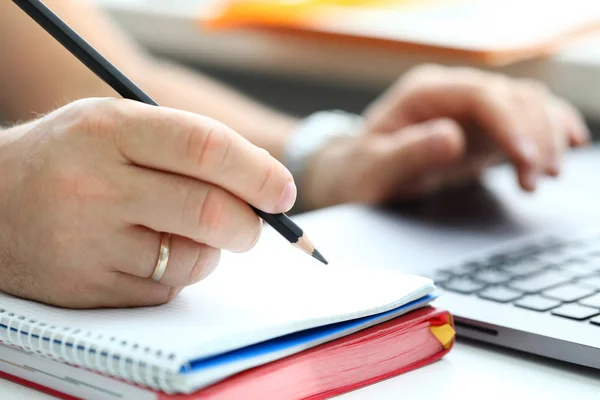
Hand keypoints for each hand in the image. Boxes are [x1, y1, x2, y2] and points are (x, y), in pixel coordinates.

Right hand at [0, 98, 295, 307]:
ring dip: (211, 252)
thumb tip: (264, 184)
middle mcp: (95, 185)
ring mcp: (87, 243)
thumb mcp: (116, 126)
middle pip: (210, 212)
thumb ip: (187, 146)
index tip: (283, 191)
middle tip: (255, 225)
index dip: (258, 172)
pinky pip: (165, 291)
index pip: (205, 147)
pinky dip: (176, 275)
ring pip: (194, 261)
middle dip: (251, 225)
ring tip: (183, 232)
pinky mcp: (87, 289)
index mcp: (109, 130)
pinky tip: (146, 253)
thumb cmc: (70, 159)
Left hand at [301, 64, 589, 209]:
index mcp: (423, 94)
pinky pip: (526, 119)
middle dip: (534, 135)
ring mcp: (470, 109)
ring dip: (546, 137)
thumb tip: (451, 138)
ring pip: (528, 105)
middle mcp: (451, 93)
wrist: (356, 175)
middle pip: (512, 97)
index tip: (525, 158)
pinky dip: (551, 130)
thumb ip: (408, 154)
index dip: (510, 123)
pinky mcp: (483, 128)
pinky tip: (568, 146)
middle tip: (536, 178)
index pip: (480, 96)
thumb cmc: (360, 172)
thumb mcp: (373, 170)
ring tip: (545, 176)